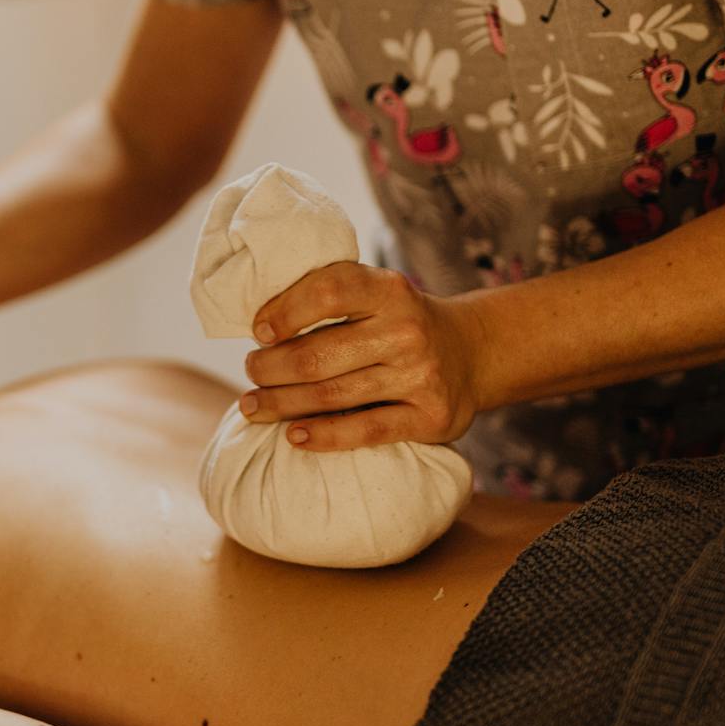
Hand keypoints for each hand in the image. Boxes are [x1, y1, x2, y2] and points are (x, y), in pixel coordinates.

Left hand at [237, 262, 485, 449]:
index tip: (258, 331)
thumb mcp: (376, 294)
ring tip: (254, 406)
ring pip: (332, 395)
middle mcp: (407, 331)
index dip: (284, 311)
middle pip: (317, 354)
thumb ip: (330, 298)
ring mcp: (421, 375)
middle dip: (270, 368)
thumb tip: (259, 329)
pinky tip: (293, 435)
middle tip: (251, 373)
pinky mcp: (430, 417)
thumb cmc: (399, 323)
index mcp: (389, 290)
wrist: (473, 352)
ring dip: (281, 403)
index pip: (328, 290)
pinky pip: (365, 430)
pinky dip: (323, 436)